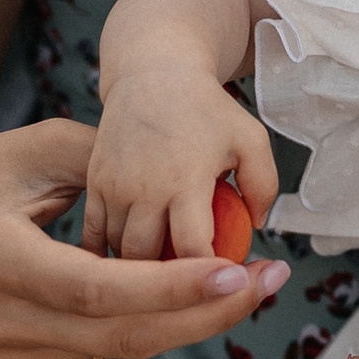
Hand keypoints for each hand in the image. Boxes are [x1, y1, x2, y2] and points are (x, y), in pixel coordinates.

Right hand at [0, 118, 286, 358]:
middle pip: (120, 335)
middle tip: (271, 282)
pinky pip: (98, 357)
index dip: (172, 288)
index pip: (99, 290)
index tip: (239, 272)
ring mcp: (3, 353)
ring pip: (117, 353)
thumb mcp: (38, 148)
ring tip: (247, 288)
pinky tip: (186, 302)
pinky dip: (146, 331)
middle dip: (205, 313)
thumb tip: (186, 193)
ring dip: (187, 324)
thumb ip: (111, 166)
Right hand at [82, 68, 279, 268]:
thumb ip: (264, 186)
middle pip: (148, 260)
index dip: (206, 275)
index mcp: (186, 178)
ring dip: (138, 270)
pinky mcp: (94, 183)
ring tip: (161, 278)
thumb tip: (256, 226)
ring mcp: (114, 186)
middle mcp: (144, 187)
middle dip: (168, 282)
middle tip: (189, 286)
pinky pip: (94, 235)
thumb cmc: (206, 108)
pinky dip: (107, 256)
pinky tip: (125, 266)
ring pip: (118, 252)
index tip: (220, 283)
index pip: (192, 250)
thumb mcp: (251, 139)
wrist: (153, 72)